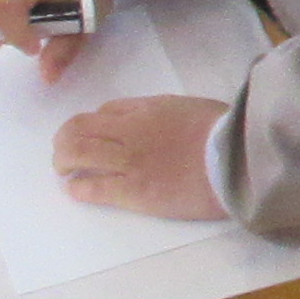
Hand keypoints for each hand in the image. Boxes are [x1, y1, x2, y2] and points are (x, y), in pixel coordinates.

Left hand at [54, 90, 226, 211]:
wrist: (236, 162)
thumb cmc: (222, 133)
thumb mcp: (188, 107)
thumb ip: (160, 110)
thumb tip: (139, 117)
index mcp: (146, 110)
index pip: (103, 112)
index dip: (92, 124)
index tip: (92, 135)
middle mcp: (130, 132)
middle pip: (79, 129)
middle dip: (64, 140)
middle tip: (63, 153)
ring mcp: (129, 162)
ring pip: (77, 154)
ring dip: (63, 161)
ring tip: (63, 170)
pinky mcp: (134, 192)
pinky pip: (94, 188)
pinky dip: (78, 188)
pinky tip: (75, 189)